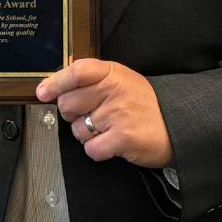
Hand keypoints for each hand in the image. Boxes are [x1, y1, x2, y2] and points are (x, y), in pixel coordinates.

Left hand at [36, 60, 173, 168]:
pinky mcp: (122, 138)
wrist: (179, 125)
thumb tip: (58, 80)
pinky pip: (91, 149)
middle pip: (68, 104)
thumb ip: (93, 78)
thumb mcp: (123, 80)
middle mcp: (114, 90)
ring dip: (87, 135)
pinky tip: (112, 143)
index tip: (43, 92)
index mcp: (112, 73)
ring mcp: (118, 115)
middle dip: (73, 115)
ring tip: (108, 129)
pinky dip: (98, 150)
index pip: (76, 71)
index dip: (55, 82)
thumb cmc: (146, 104)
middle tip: (91, 115)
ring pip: (77, 129)